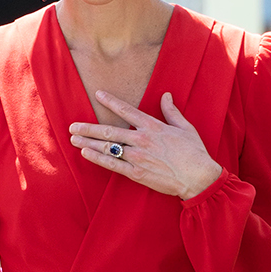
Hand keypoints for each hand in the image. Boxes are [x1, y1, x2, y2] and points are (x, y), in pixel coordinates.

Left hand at [69, 90, 221, 199]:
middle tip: (73, 126)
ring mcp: (138, 157)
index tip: (97, 94)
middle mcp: (142, 140)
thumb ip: (171, 111)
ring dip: (88, 142)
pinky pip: (113, 165)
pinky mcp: (137, 173)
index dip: (111, 101)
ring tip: (74, 139)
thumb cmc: (194, 153)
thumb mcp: (185, 127)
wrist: (198, 177)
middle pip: (109, 131)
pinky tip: (86, 153)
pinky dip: (98, 158)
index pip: (127, 110)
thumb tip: (166, 96)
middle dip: (89, 128)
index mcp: (153, 126)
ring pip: (108, 147)